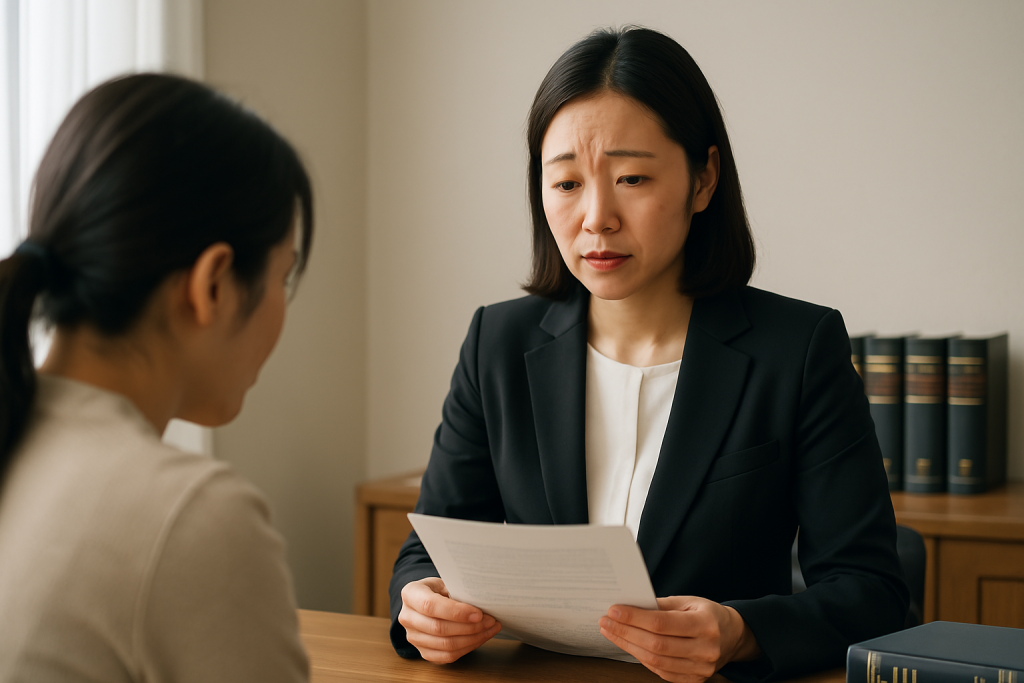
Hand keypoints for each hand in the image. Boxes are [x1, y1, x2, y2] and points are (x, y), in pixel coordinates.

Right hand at [398, 577, 501, 662]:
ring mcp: (413, 637)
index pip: (431, 605)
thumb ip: (457, 590)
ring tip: (490, 629)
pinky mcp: (423, 651)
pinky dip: (467, 648)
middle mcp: (407, 617)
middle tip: (490, 620)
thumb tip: (482, 602)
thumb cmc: (438, 589)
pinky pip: (447, 656)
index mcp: (410, 594)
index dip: (456, 612)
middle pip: (439, 628)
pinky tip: (480, 638)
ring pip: (445, 645)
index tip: (478, 613)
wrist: (425, 602)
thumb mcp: (444, 582)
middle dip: (470, 626)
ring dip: (473, 638)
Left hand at [598, 595, 759, 682]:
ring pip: (656, 661)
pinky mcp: (694, 680)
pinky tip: (629, 645)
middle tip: (606, 621)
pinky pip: (661, 672)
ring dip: (628, 646)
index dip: (635, 618)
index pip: (662, 623)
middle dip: (626, 632)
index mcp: (705, 624)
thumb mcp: (689, 601)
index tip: (614, 610)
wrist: (732, 636)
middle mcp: (705, 649)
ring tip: (611, 632)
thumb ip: (661, 605)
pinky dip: (641, 658)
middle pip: (656, 644)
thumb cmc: (707, 614)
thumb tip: (629, 606)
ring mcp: (701, 668)